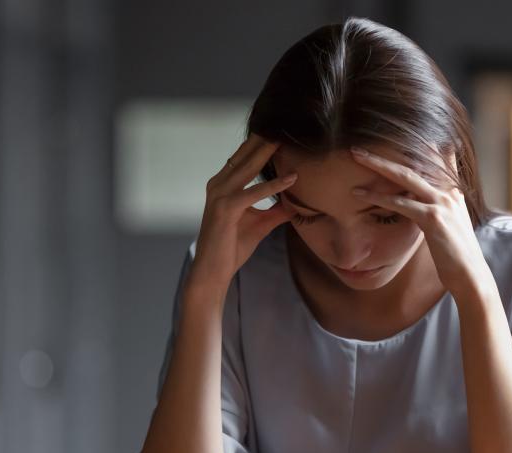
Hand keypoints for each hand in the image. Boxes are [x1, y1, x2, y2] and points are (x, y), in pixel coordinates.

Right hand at [189, 135, 296, 291]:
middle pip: (245, 155)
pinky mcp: (225, 209)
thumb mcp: (261, 223)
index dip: (261, 143)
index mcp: (222, 184)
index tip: (281, 130)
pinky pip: (253, 193)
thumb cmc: (232, 247)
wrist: (213, 271)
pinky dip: (273, 185)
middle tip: (286, 122)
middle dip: (265, 139)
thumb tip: (298, 203)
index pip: (244, 157)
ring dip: (268, 152)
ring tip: (287, 139)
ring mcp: (219, 195)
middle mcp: (218, 184)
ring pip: (248, 168)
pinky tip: (292, 178)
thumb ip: (277, 210)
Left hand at [348, 146, 491, 296]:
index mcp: (452, 190)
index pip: (432, 158)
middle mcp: (449, 191)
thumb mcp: (446, 224)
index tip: (387, 138)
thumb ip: (433, 208)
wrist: (469, 275)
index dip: (411, 146)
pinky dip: (378, 197)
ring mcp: (443, 202)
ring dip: (377, 166)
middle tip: (359, 148)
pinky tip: (359, 194)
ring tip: (356, 158)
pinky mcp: (434, 218)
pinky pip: (401, 203)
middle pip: (413, 163)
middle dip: (385, 154)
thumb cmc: (454, 254)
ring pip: (405, 176)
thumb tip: (415, 202)